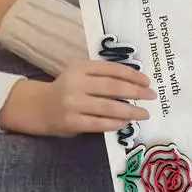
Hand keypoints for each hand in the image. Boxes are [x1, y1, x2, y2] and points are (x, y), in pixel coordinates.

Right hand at [0, 61, 156, 135]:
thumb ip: (103, 74)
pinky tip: (126, 122)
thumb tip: (136, 81)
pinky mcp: (72, 122)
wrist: (40, 107)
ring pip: (108, 108)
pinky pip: (98, 124)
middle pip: (113, 88)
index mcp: (81, 67)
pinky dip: (115, 124)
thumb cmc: (68, 87)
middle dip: (135, 92)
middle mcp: (77, 83)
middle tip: (151, 96)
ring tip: (144, 113)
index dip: (132, 75)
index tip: (147, 81)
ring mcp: (73, 104)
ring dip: (130, 111)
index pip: (112, 69)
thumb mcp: (82, 73)